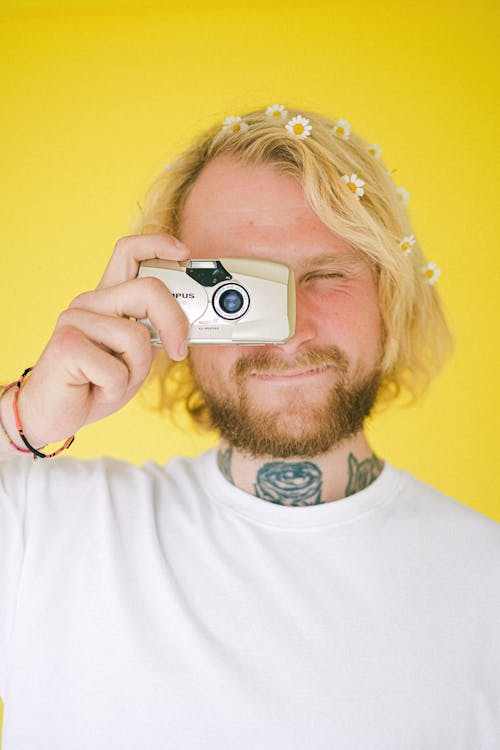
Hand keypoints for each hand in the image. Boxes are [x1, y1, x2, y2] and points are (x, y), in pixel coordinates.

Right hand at [7, 234, 189, 447]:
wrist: (52, 414)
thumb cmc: (97, 384)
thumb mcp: (138, 356)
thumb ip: (157, 332)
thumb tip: (194, 320)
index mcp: (108, 297)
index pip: (130, 251)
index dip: (159, 244)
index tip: (184, 253)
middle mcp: (90, 301)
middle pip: (149, 289)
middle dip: (175, 321)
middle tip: (179, 349)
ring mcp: (75, 320)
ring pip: (137, 335)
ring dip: (135, 369)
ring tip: (112, 379)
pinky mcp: (66, 344)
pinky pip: (116, 368)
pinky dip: (115, 387)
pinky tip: (95, 388)